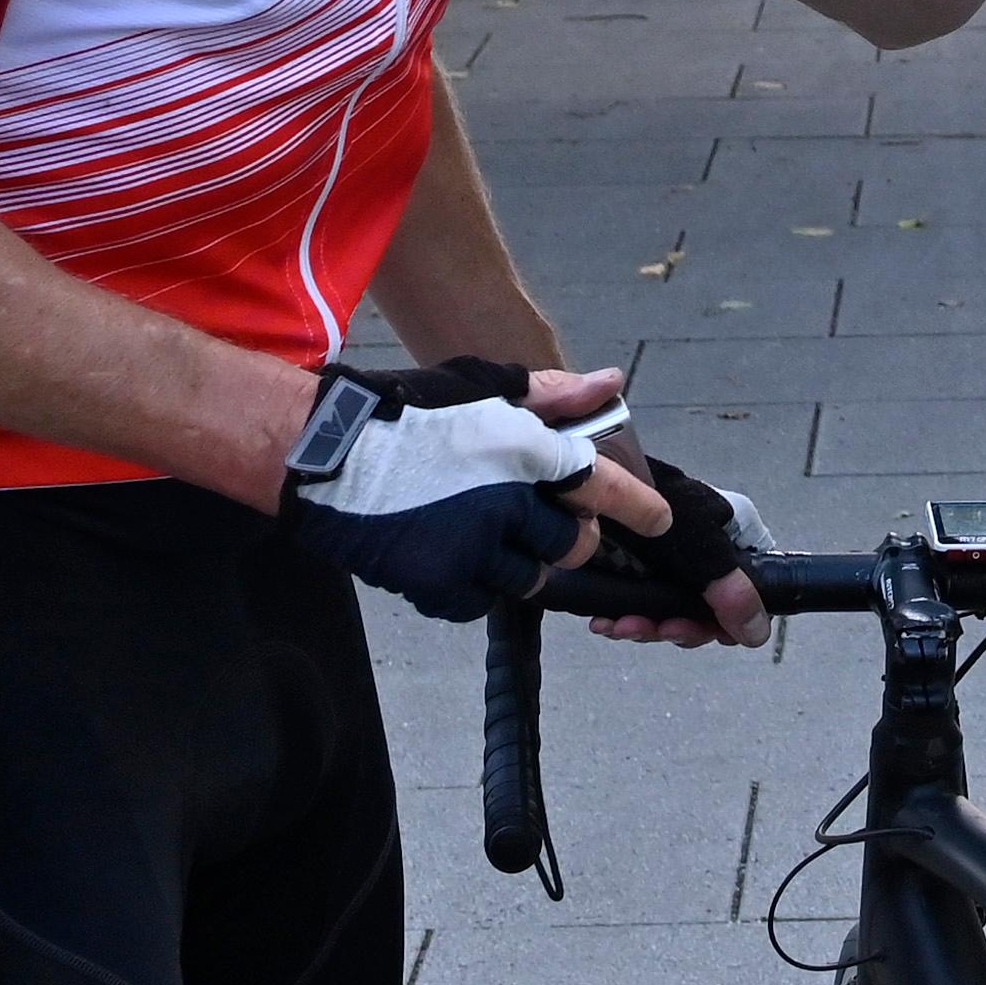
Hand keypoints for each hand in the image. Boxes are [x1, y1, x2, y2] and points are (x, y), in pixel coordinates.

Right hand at [278, 358, 671, 623]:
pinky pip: (479, 601)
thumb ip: (550, 395)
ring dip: (521, 565)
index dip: (638, 507)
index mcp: (524, 452)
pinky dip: (474, 586)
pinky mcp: (438, 583)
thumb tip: (609, 383)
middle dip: (570, 540)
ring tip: (489, 538)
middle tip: (547, 527)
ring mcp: (473, 550)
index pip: (601, 486)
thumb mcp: (480, 386)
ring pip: (529, 580)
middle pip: (572, 547)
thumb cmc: (404, 412)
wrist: (325, 452)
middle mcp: (507, 505)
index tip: (660, 522)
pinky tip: (453, 557)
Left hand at [576, 451, 775, 647]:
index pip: (750, 587)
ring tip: (625, 625)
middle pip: (706, 608)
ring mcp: (665, 561)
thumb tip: (758, 634)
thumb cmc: (654, 497)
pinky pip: (636, 605)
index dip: (737, 616)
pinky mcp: (631, 567)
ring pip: (667, 612)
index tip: (718, 634)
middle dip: (681, 626)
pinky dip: (622, 619)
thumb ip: (735, 592)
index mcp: (729, 537)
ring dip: (647, 626)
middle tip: (664, 628)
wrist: (586, 482)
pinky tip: (607, 622)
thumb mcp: (704, 549)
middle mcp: (701, 551)